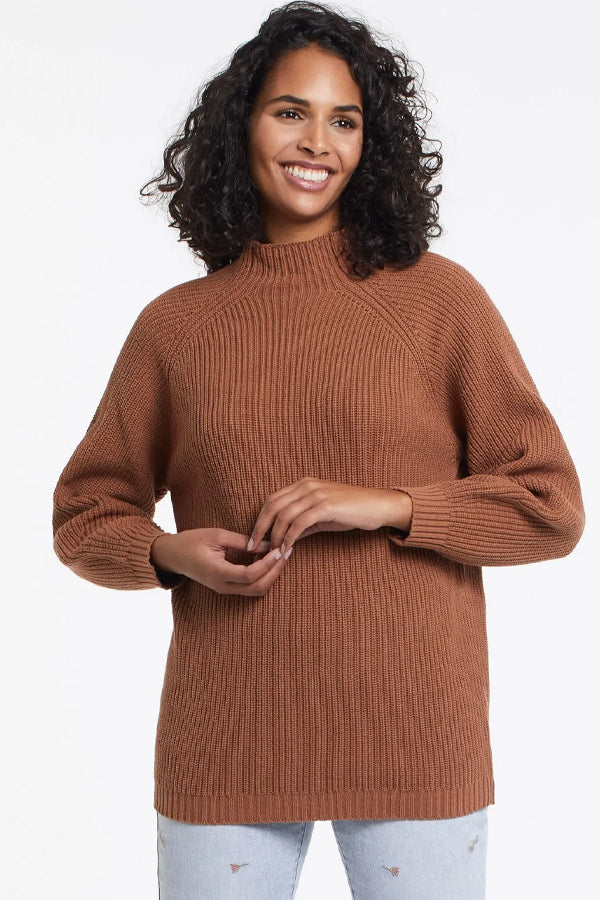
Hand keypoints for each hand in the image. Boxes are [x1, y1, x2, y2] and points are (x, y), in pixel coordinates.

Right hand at [150, 528, 292, 595]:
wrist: (172, 555)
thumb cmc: (192, 541)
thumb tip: (267, 544)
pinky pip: (250, 587)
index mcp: (218, 572)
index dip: (267, 563)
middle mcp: (222, 586)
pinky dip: (262, 576)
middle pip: (257, 588)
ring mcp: (224, 589)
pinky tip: (266, 559)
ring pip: (256, 590)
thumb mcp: (217, 535)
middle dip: (275, 572)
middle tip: (286, 553)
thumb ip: (242, 541)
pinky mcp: (226, 587)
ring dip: (271, 575)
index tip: (278, 549)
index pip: (250, 575)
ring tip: (279, 555)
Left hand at [246, 477, 410, 554]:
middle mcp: (307, 486)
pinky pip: (299, 524)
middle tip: (253, 548)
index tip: (253, 539)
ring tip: (272, 553)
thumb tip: (284, 539)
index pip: (272, 500)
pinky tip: (287, 551)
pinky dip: (289, 539)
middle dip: (259, 528)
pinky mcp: (325, 506)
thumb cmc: (351, 511)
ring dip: (274, 537)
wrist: (378, 505)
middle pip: (272, 506)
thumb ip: (302, 524)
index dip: (259, 519)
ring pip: (284, 515)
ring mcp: (316, 494)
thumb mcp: (322, 515)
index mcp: (303, 484)